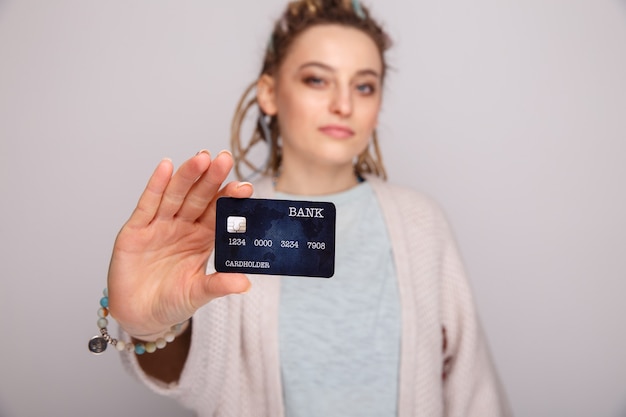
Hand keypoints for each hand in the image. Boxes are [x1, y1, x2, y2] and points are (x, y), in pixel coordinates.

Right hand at [107, 150, 252, 338]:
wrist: (139, 315)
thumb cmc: (172, 302)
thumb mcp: (197, 294)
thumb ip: (218, 285)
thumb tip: (245, 284)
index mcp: (203, 238)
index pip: (219, 213)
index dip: (230, 199)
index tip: (245, 187)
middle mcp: (183, 226)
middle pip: (200, 198)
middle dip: (212, 178)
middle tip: (225, 159)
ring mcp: (160, 225)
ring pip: (176, 195)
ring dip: (188, 176)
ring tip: (202, 158)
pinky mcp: (136, 229)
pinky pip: (148, 204)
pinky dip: (156, 185)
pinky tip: (166, 166)